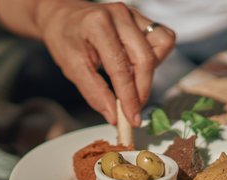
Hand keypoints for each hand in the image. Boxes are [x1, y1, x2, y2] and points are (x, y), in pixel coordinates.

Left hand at [36, 1, 174, 126]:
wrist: (64, 17)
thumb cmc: (65, 38)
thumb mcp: (72, 68)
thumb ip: (94, 93)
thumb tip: (114, 115)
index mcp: (98, 24)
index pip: (120, 66)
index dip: (129, 96)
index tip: (131, 117)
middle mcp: (120, 15)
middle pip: (146, 58)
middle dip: (142, 89)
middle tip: (133, 109)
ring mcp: (133, 14)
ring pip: (161, 46)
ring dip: (150, 71)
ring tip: (130, 81)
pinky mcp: (141, 18)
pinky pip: (162, 39)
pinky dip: (154, 58)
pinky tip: (136, 67)